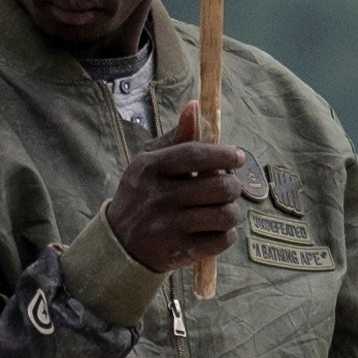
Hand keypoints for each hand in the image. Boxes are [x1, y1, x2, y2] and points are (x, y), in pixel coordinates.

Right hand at [97, 133, 246, 280]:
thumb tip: (194, 106)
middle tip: (228, 189)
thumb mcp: (149, 161)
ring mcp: (168, 226)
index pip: (195, 155)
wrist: (119, 244)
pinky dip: (226, 235)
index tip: (237, 156)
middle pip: (218, 187)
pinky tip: (216, 230)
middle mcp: (159, 197)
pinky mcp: (178, 251)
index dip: (223, 154)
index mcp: (151, 168)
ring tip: (221, 210)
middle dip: (232, 187)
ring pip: (225, 215)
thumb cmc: (142, 194)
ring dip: (231, 212)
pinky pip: (221, 241)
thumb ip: (176, 136)